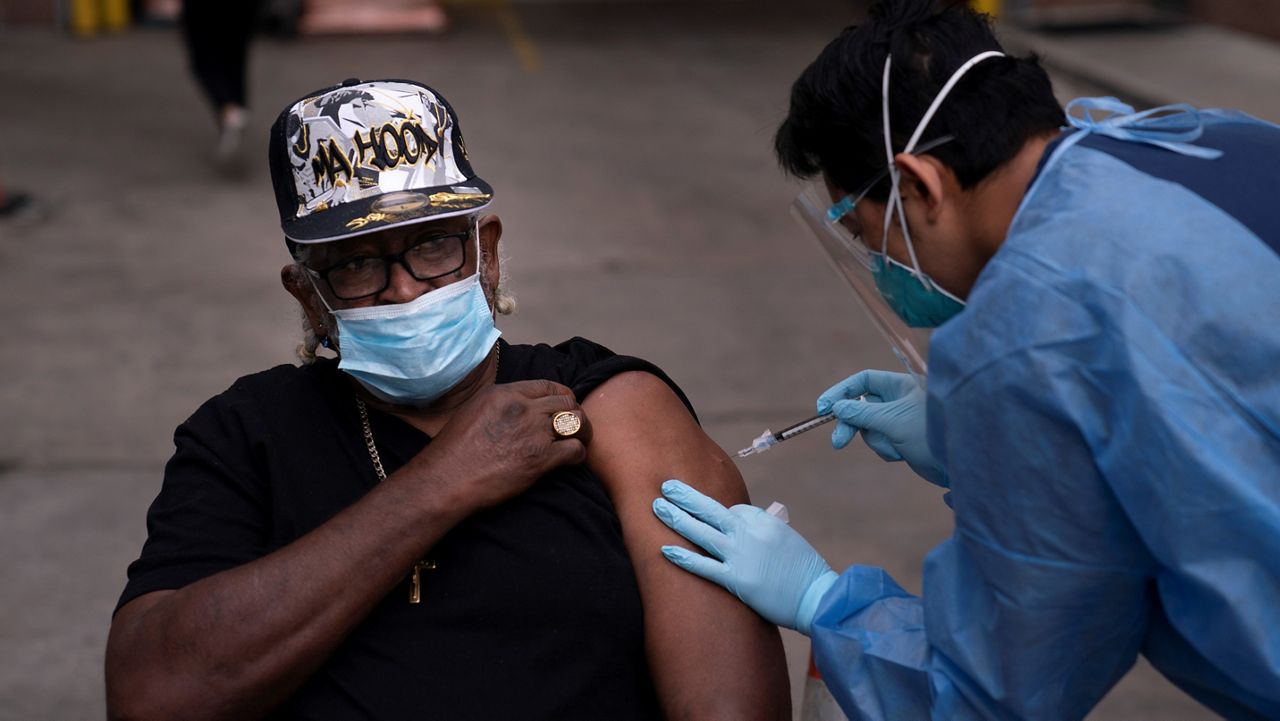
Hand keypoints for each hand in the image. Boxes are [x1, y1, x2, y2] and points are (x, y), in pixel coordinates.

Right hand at [411, 380, 587, 513]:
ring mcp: (533, 433)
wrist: (447, 478)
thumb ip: (500, 403)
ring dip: (583, 432)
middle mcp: (523, 408)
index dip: (562, 395)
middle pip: (567, 402)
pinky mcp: (540, 459)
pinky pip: (575, 450)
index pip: (548, 385)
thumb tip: (516, 405)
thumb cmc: (454, 450)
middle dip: (575, 413)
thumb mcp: (474, 409)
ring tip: (580, 441)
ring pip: (576, 423)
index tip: (564, 406)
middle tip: (576, 427)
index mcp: (506, 393)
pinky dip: (579, 455)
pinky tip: (572, 461)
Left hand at [653, 480, 837, 633]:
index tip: (710, 517)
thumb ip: (761, 529)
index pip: (732, 509)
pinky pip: (704, 566)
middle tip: (665, 486)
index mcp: (763, 520)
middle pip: (710, 510)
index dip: (720, 516)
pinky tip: (664, 549)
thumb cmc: (803, 570)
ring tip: (657, 507)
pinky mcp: (737, 580)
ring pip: (701, 533)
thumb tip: (739, 525)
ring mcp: (741, 556)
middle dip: (685, 497)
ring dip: (677, 518)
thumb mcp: (785, 538)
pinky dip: (683, 558)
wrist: (816, 597)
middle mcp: (749, 533)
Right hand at [816, 370, 947, 487]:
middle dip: (850, 424)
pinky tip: (902, 453)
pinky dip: (886, 449)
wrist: (958, 464)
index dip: (841, 392)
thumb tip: (838, 408)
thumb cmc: (931, 433)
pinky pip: (880, 442)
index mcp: (900, 385)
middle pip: (861, 406)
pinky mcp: (902, 438)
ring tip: (895, 448)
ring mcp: (900, 420)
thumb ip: (862, 413)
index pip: (863, 381)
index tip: (823, 408)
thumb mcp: (892, 421)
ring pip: (869, 428)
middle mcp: (899, 399)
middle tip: (838, 443)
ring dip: (877, 440)